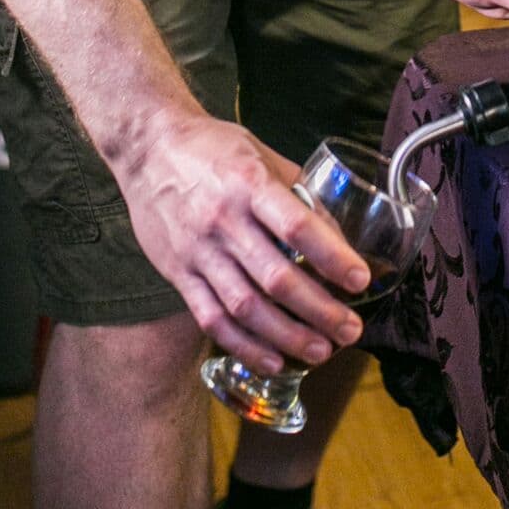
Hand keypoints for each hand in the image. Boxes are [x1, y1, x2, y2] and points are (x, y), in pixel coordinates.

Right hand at [112, 110, 371, 374]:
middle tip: (350, 329)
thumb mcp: (262, 156)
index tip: (360, 279)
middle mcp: (224, 221)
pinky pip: (212, 317)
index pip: (297, 226)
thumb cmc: (213, 149)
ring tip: (321, 351)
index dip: (332, 256)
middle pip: (276, 277)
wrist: (148, 149)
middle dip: (319, 310)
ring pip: (245, 306)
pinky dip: (244, 344)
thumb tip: (336, 234)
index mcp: (250, 185)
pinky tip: (273, 359)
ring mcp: (198, 251)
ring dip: (287, 335)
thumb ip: (298, 193)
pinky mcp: (178, 273)